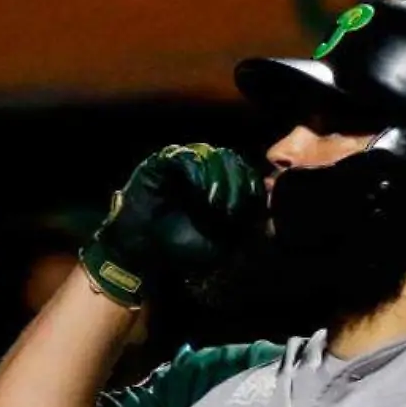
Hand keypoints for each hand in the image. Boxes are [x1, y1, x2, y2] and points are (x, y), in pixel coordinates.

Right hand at [82, 143, 264, 306]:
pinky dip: (198, 171)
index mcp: (217, 187)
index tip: (255, 206)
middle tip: (237, 206)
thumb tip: (264, 217)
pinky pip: (185, 157)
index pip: (242, 174)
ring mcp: (182, 164)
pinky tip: (204, 190)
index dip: (251, 186)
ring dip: (220, 177)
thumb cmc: (177, 246)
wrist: (141, 250)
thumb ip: (238, 227)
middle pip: (231, 161)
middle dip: (238, 183)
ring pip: (211, 156)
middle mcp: (201, 171)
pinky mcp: (162, 163)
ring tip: (220, 202)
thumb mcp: (217, 242)